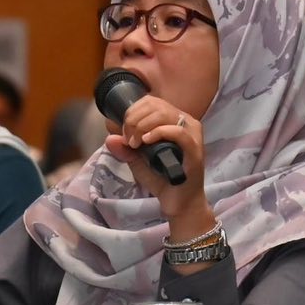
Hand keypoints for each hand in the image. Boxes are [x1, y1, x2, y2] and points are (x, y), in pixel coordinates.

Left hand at [103, 95, 208, 229]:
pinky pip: (178, 132)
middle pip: (155, 105)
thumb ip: (125, 148)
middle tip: (128, 140)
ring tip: (135, 143)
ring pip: (165, 113)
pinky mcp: (195, 150)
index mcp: (174, 120)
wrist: (177, 203)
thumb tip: (109, 137)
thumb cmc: (162, 180)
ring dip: (142, 125)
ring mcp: (192, 135)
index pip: (151, 101)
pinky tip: (146, 141)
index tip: (123, 133)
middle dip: (134, 119)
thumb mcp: (137, 161)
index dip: (132, 112)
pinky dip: (159, 132)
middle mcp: (186, 122)